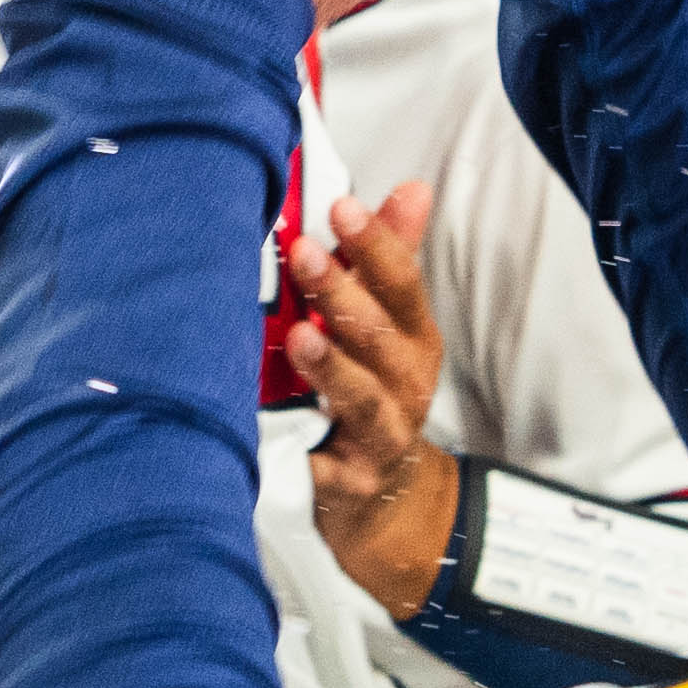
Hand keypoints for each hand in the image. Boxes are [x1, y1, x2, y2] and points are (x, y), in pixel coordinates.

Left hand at [293, 179, 461, 616]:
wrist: (383, 499)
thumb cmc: (375, 391)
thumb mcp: (389, 327)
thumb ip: (390, 260)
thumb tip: (412, 188)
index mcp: (413, 339)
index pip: (402, 285)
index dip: (377, 245)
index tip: (341, 207)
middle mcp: (406, 386)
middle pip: (379, 338)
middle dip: (343, 293)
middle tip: (301, 252)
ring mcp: (382, 438)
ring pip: (362, 400)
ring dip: (333, 368)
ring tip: (299, 335)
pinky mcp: (351, 486)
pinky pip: (326, 470)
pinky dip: (306, 458)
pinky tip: (274, 437)